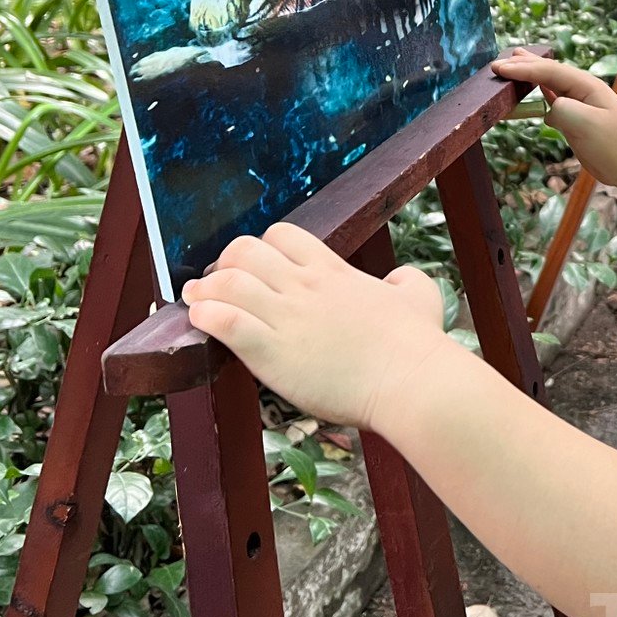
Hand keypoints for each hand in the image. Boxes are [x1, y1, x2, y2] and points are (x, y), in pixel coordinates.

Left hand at [183, 223, 451, 429]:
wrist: (410, 381)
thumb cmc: (417, 343)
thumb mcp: (420, 295)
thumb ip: (407, 280)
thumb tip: (398, 280)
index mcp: (332, 271)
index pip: (281, 235)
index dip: (262, 247)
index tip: (255, 268)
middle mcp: (304, 286)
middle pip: (245, 251)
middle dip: (225, 264)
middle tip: (219, 286)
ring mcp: (287, 317)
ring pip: (228, 283)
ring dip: (206, 291)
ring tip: (197, 302)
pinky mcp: (272, 353)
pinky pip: (225, 322)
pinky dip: (206, 317)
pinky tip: (201, 322)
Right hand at [492, 49, 616, 182]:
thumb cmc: (614, 144)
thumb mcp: (586, 124)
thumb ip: (562, 110)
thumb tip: (548, 107)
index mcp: (586, 85)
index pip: (548, 71)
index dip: (523, 69)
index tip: (499, 67)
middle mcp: (581, 90)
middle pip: (548, 71)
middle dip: (524, 66)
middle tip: (499, 61)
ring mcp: (579, 104)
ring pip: (549, 84)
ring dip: (530, 75)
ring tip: (514, 64)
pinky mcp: (576, 120)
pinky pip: (552, 101)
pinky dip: (537, 94)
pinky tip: (532, 92)